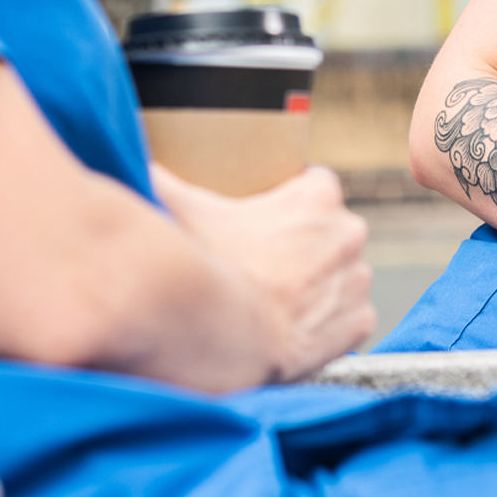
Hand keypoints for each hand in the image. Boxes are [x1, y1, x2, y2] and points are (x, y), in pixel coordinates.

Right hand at [154, 165, 375, 381]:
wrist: (222, 333)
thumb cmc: (204, 265)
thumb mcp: (180, 208)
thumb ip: (161, 179)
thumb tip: (138, 163)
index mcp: (318, 194)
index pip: (313, 187)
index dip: (286, 206)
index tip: (260, 227)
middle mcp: (348, 231)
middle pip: (328, 234)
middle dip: (301, 249)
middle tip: (259, 268)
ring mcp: (356, 279)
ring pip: (339, 277)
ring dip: (315, 287)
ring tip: (271, 303)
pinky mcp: (358, 322)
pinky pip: (347, 319)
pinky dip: (326, 326)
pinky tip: (290, 330)